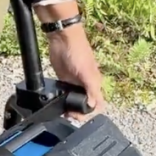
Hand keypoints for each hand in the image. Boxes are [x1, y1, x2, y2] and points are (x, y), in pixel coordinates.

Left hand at [39, 2, 106, 120]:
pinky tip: (57, 104)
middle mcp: (86, 85)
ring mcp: (74, 83)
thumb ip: (92, 90)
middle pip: (85, 104)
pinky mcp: (64, 80)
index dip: (91, 112)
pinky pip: (65, 94)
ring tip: (63, 112)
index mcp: (95, 83)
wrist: (62, 40)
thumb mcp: (87, 73)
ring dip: (70, 108)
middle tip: (69, 115)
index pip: (97, 103)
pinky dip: (62, 101)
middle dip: (79, 113)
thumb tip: (92, 106)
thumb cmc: (78, 52)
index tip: (80, 116)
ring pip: (74, 101)